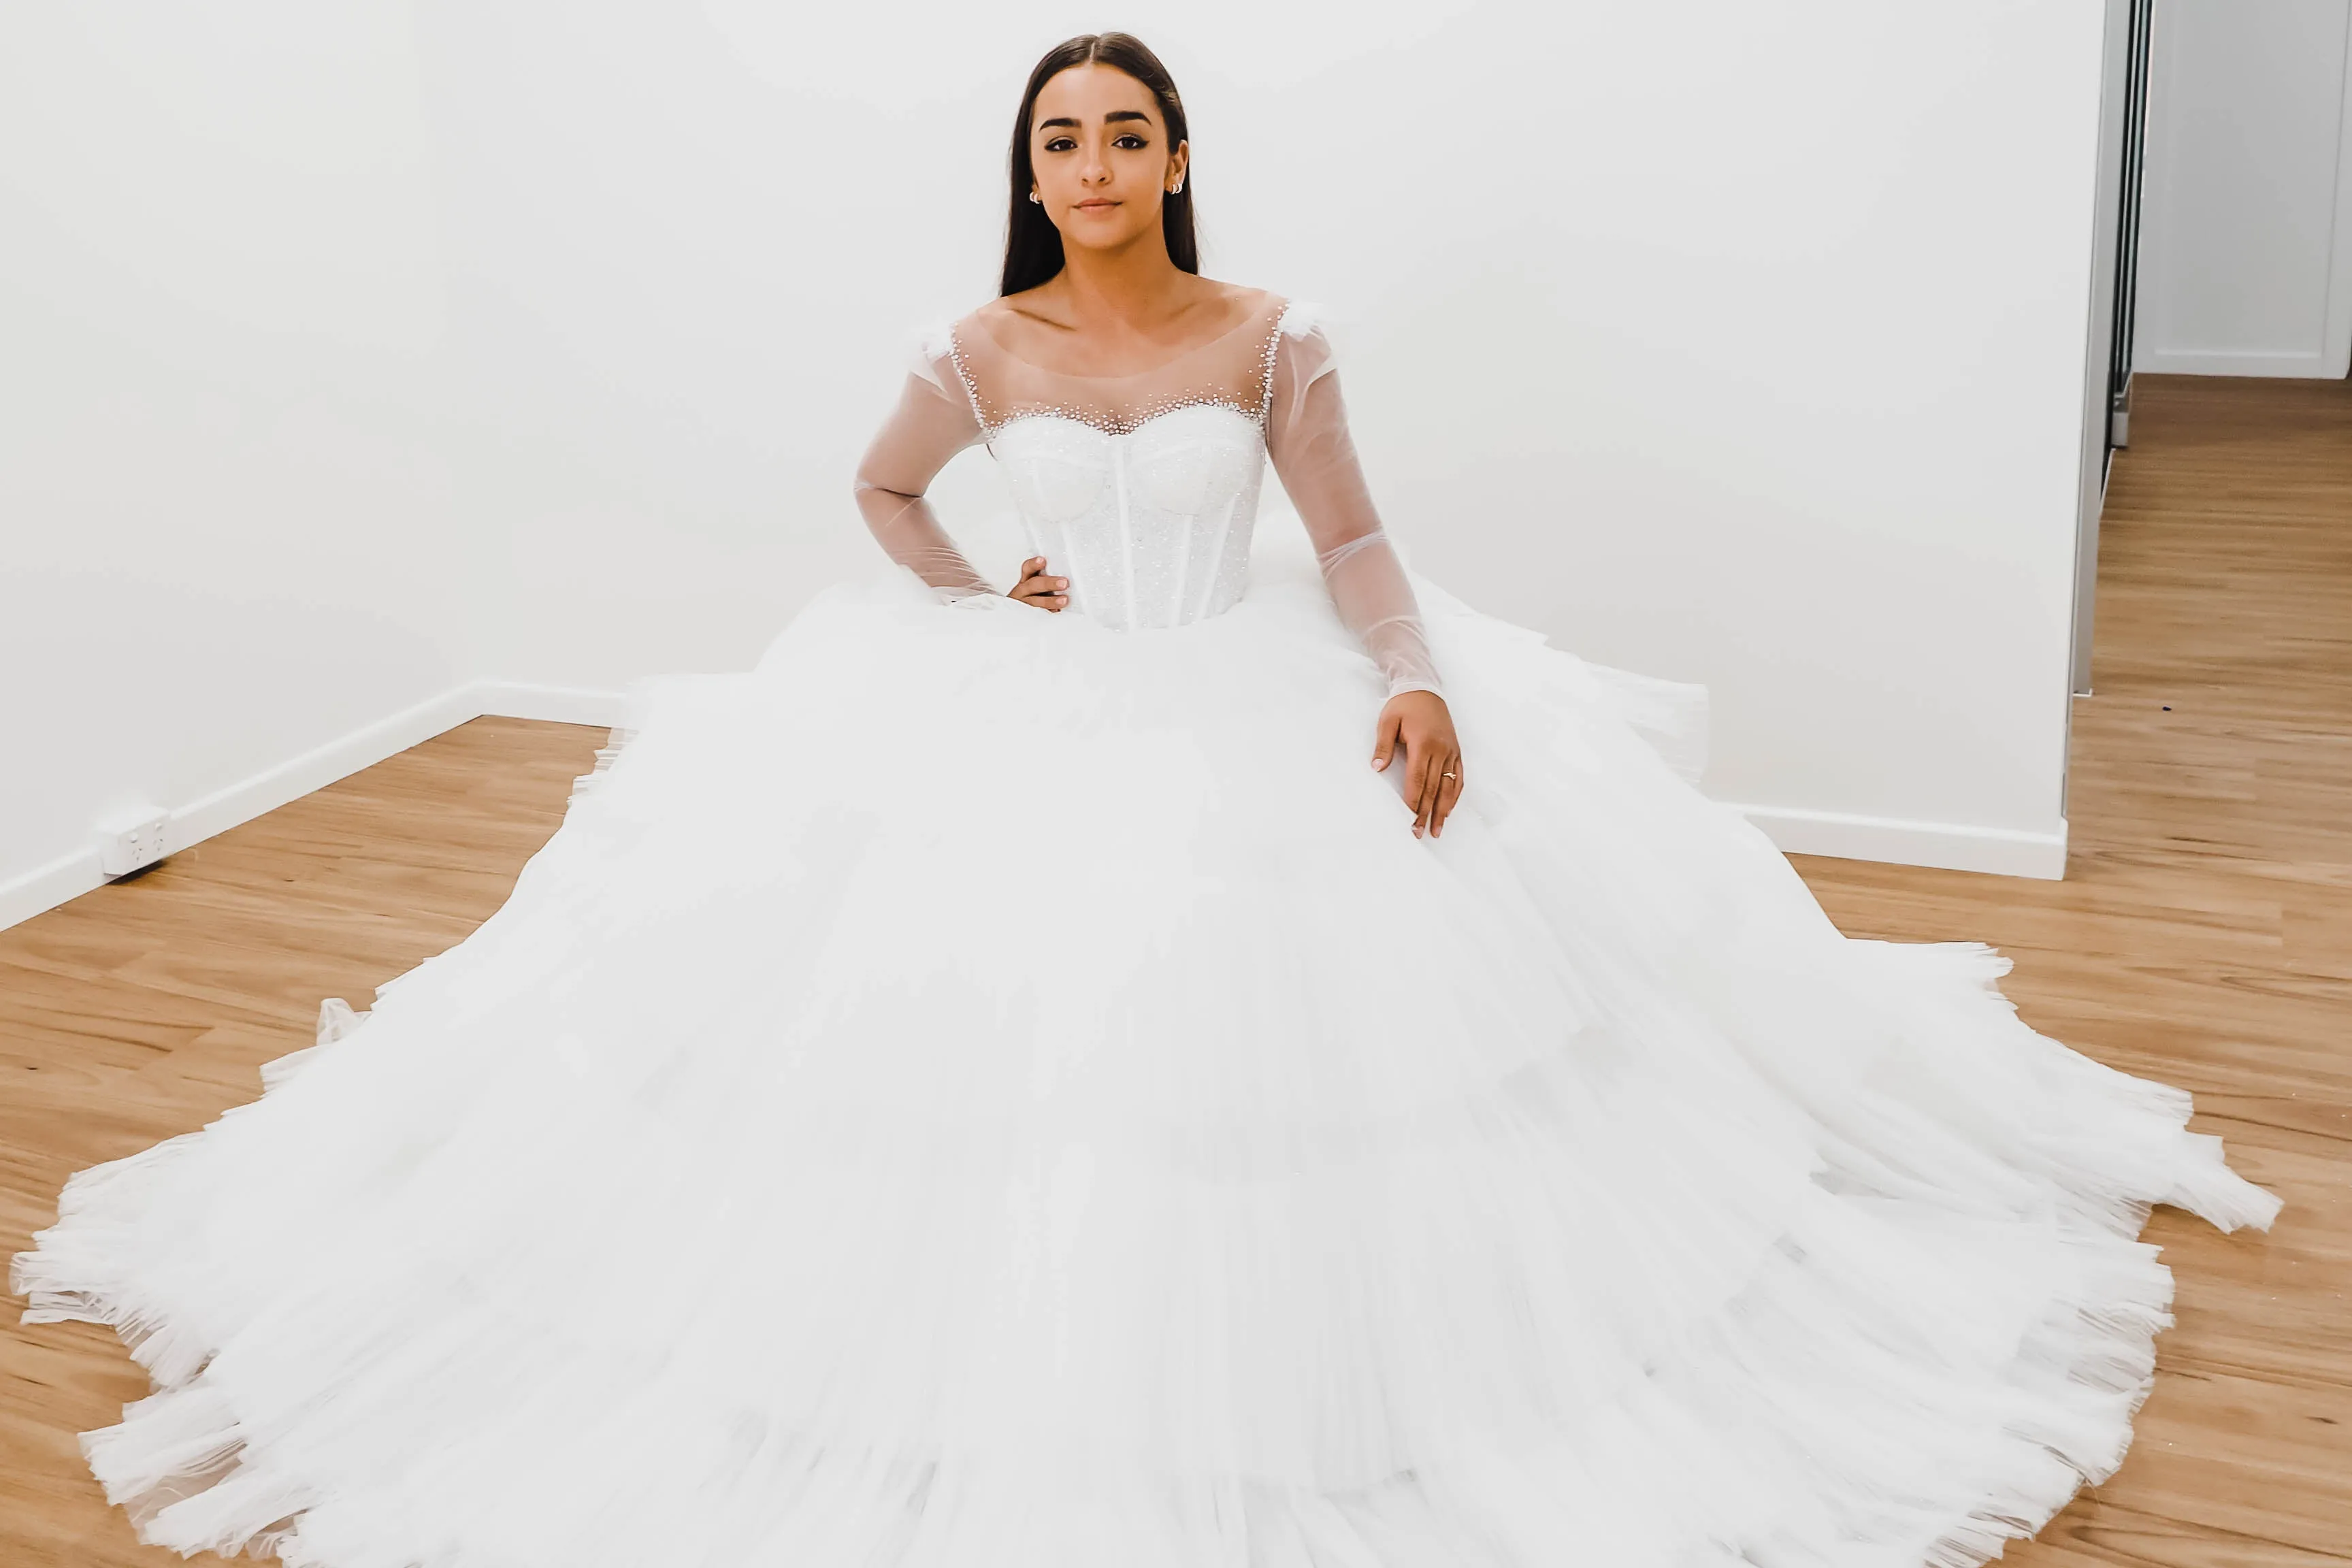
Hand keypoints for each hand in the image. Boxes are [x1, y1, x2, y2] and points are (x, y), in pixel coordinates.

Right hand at [1008, 556, 1068, 610]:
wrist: (1018, 616)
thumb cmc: (1035, 596)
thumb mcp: (1038, 585)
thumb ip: (1049, 579)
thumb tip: (1069, 576)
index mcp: (1026, 580)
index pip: (1028, 569)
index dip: (1034, 565)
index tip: (1042, 561)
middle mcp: (1024, 591)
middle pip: (1034, 585)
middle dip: (1048, 583)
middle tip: (1064, 583)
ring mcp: (1026, 605)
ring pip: (1036, 602)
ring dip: (1050, 601)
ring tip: (1064, 600)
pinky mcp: (1030, 617)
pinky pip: (1039, 616)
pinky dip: (1049, 615)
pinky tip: (1058, 613)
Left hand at [1370, 689, 1463, 838]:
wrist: (1424, 688)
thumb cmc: (1403, 705)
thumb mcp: (1387, 721)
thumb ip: (1382, 746)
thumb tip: (1377, 768)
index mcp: (1423, 744)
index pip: (1419, 780)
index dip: (1414, 802)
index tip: (1410, 820)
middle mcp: (1441, 750)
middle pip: (1434, 788)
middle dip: (1426, 814)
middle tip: (1420, 834)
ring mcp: (1451, 751)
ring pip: (1449, 787)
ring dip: (1442, 810)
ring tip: (1437, 830)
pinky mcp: (1456, 750)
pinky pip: (1459, 777)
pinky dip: (1455, 795)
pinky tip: (1448, 809)